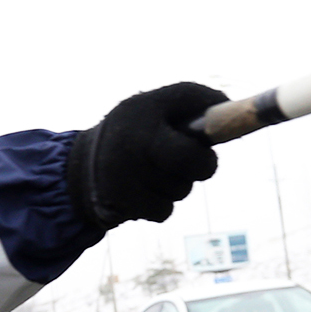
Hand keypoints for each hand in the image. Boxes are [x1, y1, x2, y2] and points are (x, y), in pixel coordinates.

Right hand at [67, 82, 225, 227]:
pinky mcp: (119, 205)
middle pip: (197, 165)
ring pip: (181, 189)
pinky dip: (160, 204)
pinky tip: (141, 190)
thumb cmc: (133, 131)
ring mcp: (124, 177)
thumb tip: (231, 107)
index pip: (190, 119)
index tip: (216, 144)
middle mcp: (131, 143)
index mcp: (143, 112)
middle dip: (202, 165)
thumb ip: (193, 100)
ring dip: (176, 183)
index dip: (211, 139)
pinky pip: (165, 211)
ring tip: (152, 170)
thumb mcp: (155, 105)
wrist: (79, 168)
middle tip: (192, 160)